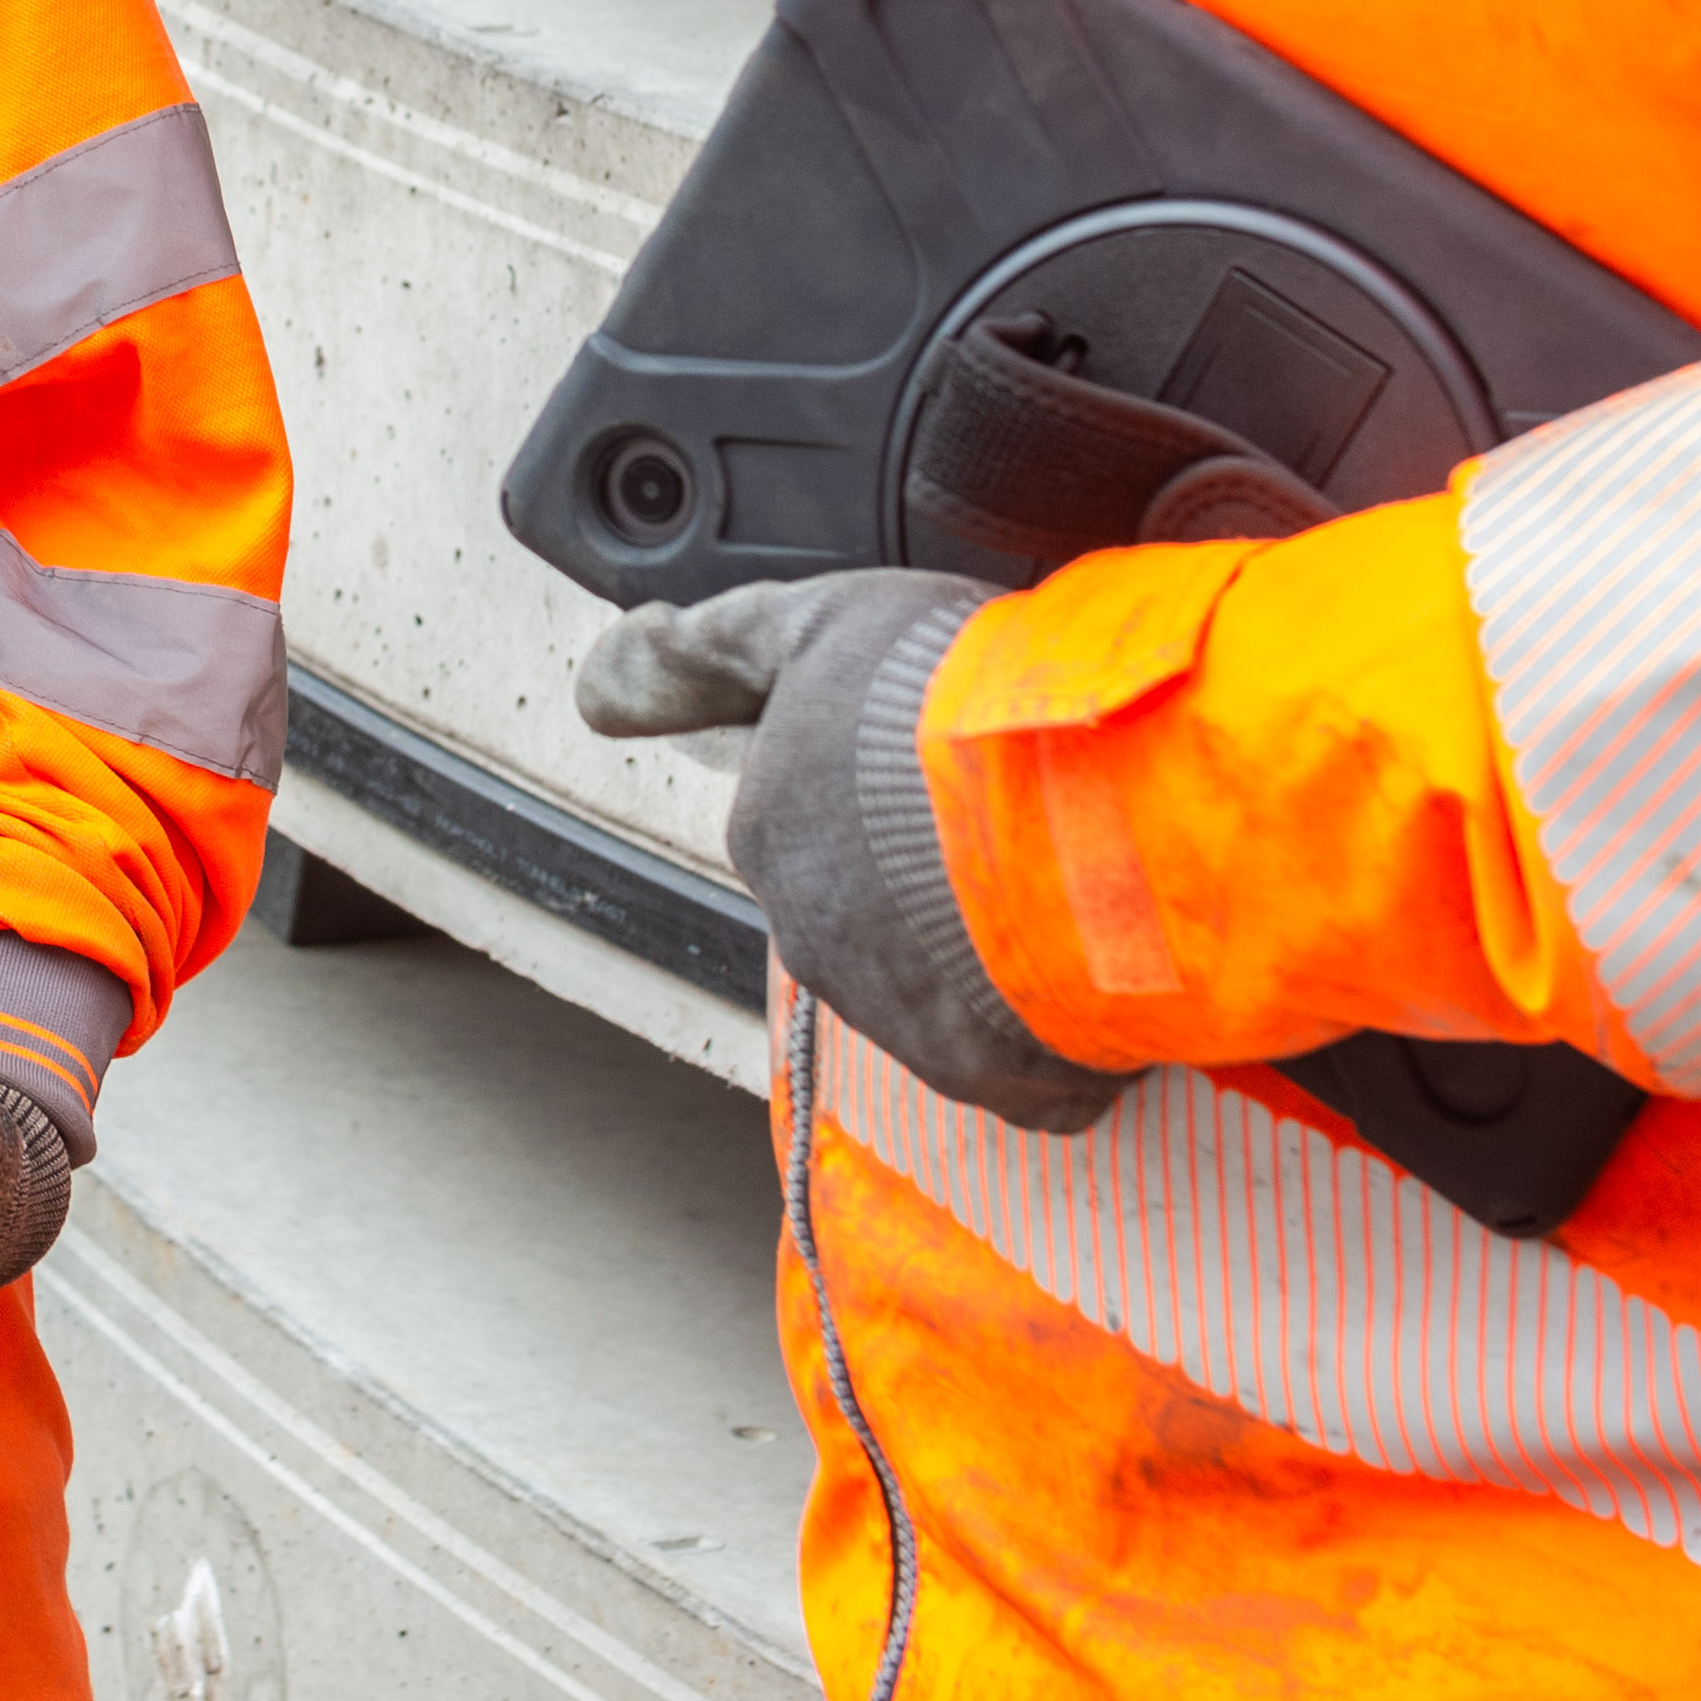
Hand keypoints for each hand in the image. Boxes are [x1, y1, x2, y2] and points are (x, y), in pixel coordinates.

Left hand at [577, 569, 1118, 1131]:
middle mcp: (815, 933)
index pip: (811, 822)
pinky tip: (1109, 955)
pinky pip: (1021, 1054)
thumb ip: (696, 656)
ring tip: (1083, 873)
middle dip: (936, 875)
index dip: (883, 790)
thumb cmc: (947, 704)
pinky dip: (1060, 1015)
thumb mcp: (812, 628)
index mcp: (774, 831)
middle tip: (1025, 813)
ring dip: (1001, 943)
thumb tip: (591, 686)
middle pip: (874, 908)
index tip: (941, 768)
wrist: (1071, 809)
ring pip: (947, 982)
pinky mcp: (987, 1073)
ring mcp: (899, 1013)